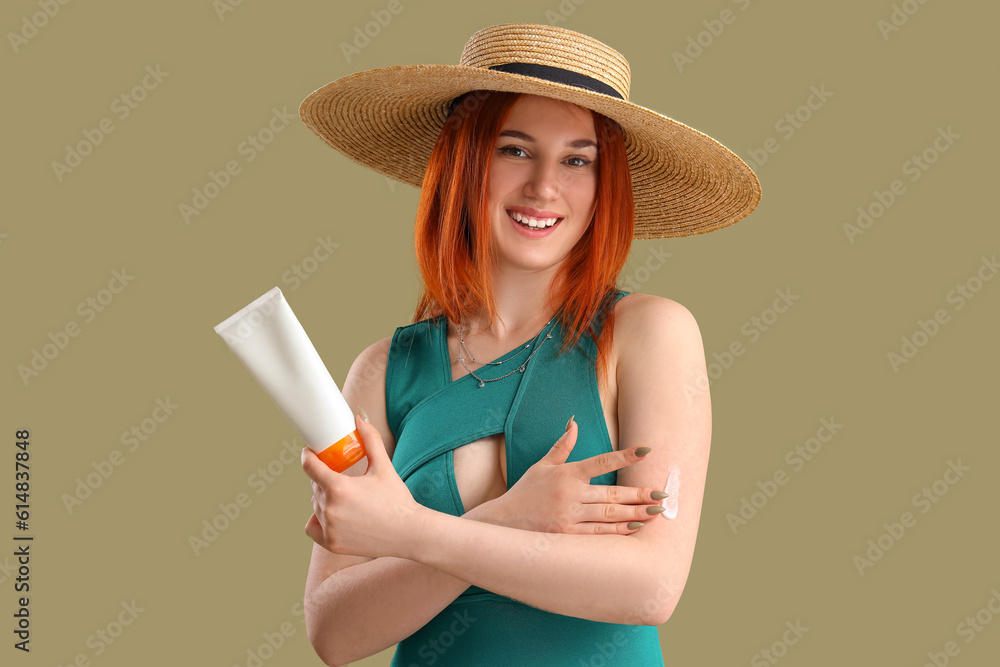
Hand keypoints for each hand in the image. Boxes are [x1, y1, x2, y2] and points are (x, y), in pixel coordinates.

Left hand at [301, 413, 422, 558]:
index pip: (310, 468)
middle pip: (315, 487)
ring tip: (344, 498)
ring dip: (323, 499)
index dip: (308, 456)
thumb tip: (359, 418)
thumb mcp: (384, 467)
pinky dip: (318, 520)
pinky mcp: (332, 544)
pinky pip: (313, 528)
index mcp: (339, 488)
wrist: (408, 533)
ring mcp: (330, 529)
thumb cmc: (397, 499)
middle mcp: (330, 509)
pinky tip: (333, 515)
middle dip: (324, 479)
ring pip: (315, 507)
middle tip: (341, 477)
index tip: (310, 452)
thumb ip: (370, 440)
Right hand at [490, 419, 664, 534]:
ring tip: (656, 511)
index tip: (647, 450)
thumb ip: (562, 446)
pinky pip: (599, 533)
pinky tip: (635, 526)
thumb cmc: (524, 492)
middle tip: (662, 493)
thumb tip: (574, 423)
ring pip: (610, 514)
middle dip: (639, 493)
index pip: (602, 461)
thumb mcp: (542, 466)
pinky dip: (619, 530)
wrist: (502, 524)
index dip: (626, 455)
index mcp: (567, 474)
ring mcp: (570, 517)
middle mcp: (571, 495)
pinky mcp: (568, 536)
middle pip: (612, 493)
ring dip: (635, 512)